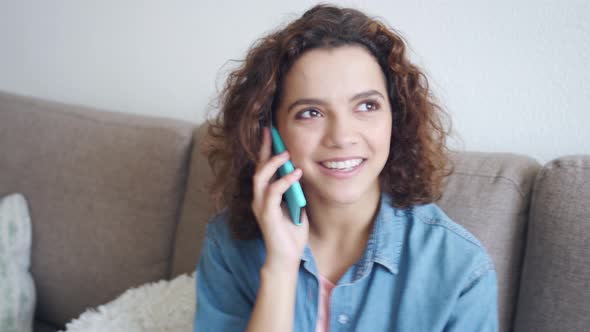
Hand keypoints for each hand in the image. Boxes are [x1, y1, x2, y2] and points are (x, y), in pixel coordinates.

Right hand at [251, 127, 308, 273]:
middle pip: (259, 167)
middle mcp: (259, 197)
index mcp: (266, 194)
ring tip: (286, 153)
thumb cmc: (291, 234)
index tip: (272, 132)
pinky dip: (285, 181)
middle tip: (271, 132)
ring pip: (261, 177)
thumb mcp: (297, 206)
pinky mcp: (266, 214)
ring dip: (274, 163)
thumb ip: (296, 190)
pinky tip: (296, 174)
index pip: (264, 167)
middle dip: (265, 149)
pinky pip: (273, 192)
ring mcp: (261, 205)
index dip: (267, 149)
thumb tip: (302, 171)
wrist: (286, 258)